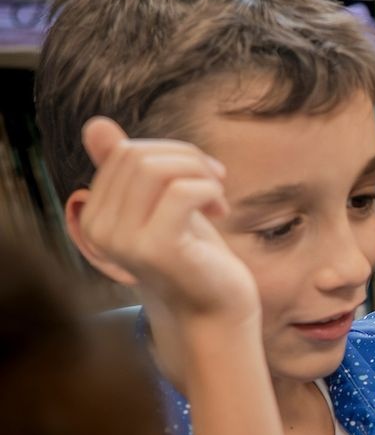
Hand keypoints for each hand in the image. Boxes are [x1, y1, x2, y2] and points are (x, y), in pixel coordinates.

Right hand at [78, 117, 259, 333]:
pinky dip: (210, 191)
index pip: (125, 151)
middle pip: (139, 154)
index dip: (171, 154)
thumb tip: (96, 125)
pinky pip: (183, 191)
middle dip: (189, 159)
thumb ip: (131, 168)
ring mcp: (123, 239)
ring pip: (158, 168)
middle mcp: (97, 228)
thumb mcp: (162, 202)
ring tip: (218, 198)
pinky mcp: (154, 247)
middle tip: (216, 184)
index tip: (201, 179)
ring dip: (201, 173)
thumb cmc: (193, 254)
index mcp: (93, 214)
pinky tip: (220, 213)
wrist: (214, 309)